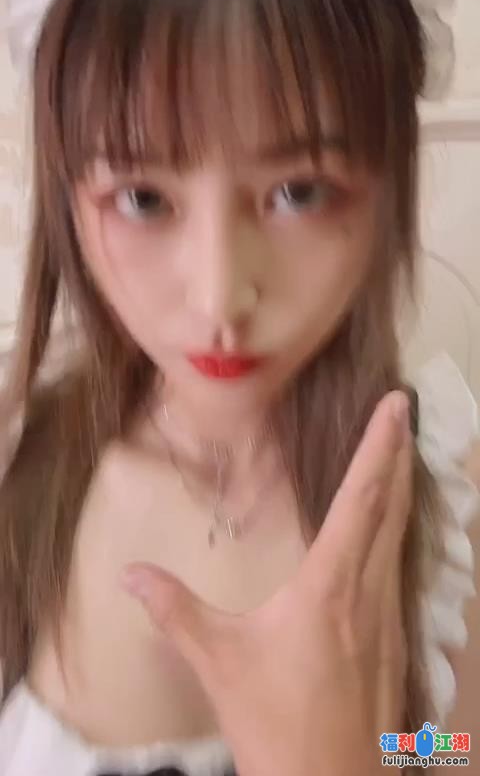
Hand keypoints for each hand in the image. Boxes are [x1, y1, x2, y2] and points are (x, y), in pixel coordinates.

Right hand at [123, 391, 411, 775]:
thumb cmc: (275, 723)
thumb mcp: (218, 661)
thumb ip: (175, 610)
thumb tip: (130, 574)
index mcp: (329, 586)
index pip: (359, 499)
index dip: (378, 447)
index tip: (396, 406)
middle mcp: (368, 591)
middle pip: (391, 507)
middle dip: (399, 453)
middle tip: (405, 411)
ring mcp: (389, 617)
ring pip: (401, 537)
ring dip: (402, 490)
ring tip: (402, 456)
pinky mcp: (394, 641)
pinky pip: (399, 568)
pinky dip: (398, 532)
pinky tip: (390, 535)